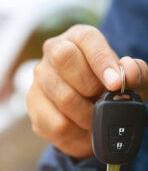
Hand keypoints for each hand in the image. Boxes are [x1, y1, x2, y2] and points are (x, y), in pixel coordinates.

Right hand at [26, 24, 147, 158]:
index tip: (115, 84)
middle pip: (64, 59)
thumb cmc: (105, 94)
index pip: (85, 38)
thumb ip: (136, 73)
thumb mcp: (128, 83)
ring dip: (86, 115)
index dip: (102, 60)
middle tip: (100, 100)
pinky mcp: (33, 105)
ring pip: (63, 97)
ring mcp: (39, 80)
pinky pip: (57, 123)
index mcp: (77, 39)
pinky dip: (75, 131)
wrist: (83, 122)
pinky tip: (77, 127)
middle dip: (89, 86)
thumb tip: (128, 72)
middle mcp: (52, 54)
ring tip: (92, 117)